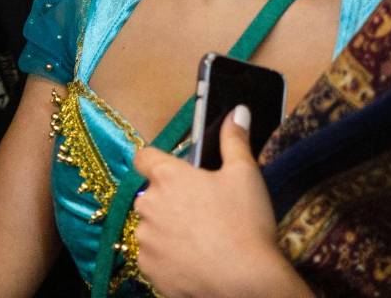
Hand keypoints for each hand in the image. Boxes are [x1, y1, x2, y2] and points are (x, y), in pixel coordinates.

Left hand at [131, 106, 309, 297]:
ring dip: (167, 231)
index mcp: (167, 176)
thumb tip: (237, 110)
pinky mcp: (149, 269)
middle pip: (151, 195)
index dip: (156, 160)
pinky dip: (168, 259)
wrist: (246, 284)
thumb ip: (235, 140)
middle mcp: (148, 204)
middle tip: (201, 212)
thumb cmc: (245, 224)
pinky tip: (195, 262)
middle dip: (169, 201)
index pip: (144, 157)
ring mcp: (146, 239)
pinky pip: (154, 258)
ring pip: (151, 228)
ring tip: (201, 241)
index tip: (172, 170)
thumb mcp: (245, 175)